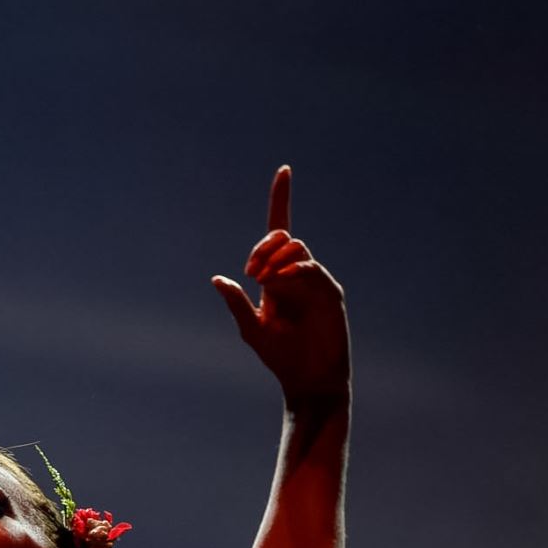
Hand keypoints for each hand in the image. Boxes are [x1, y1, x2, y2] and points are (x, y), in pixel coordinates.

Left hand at [211, 166, 349, 404]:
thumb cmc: (280, 356)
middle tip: (253, 274)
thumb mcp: (251, 329)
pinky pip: (309, 268)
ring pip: (296, 248)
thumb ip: (236, 303)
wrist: (308, 378)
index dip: (281, 199)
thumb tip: (218, 278)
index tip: (284, 169)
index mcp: (275, 277)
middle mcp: (296, 273)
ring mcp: (315, 281)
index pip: (279, 231)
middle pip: (283, 236)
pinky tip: (280, 284)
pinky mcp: (330, 292)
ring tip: (266, 284)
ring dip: (275, 260)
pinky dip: (292, 271)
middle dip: (263, 247)